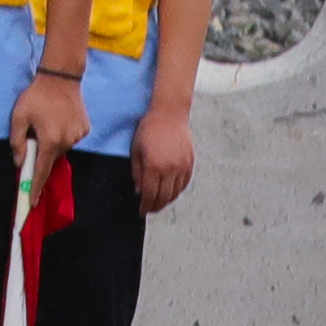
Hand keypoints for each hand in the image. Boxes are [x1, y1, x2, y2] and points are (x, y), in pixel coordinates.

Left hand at [12, 66, 86, 177]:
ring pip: (62, 148)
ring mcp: (79, 136)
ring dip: (53, 142)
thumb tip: (19, 162)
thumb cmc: (36, 96)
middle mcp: (67, 142)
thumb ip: (17, 142)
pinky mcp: (85, 128)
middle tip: (35, 136)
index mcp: (50, 141)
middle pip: (51, 158)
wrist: (61, 77)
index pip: (42, 171)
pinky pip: (71, 138)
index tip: (32, 203)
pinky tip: (59, 118)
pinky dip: (64, 134)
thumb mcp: (19, 117)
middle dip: (42, 153)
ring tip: (48, 122)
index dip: (36, 188)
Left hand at [128, 94, 197, 214]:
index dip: (145, 206)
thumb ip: (137, 172)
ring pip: (175, 192)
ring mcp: (181, 166)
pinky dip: (177, 191)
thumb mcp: (136, 150)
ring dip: (167, 201)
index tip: (142, 211)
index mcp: (153, 166)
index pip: (149, 194)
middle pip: (164, 197)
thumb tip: (139, 191)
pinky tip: (171, 191)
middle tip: (150, 210)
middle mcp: (169, 169)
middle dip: (156, 206)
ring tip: (160, 202)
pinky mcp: (190, 162)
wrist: (169, 113)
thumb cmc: (149, 129)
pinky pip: (184, 183)